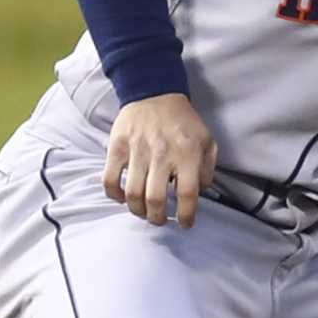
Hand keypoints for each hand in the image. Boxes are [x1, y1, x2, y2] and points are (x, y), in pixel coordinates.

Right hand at [104, 93, 218, 227]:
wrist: (154, 94)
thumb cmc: (184, 122)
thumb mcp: (207, 141)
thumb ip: (207, 168)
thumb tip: (199, 192)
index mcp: (187, 153)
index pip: (187, 193)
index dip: (186, 214)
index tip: (186, 224)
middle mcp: (162, 154)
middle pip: (155, 198)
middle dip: (157, 217)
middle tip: (160, 220)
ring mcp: (137, 150)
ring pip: (133, 193)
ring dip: (137, 210)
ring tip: (144, 212)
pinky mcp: (117, 147)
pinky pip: (110, 178)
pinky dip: (114, 194)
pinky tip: (123, 198)